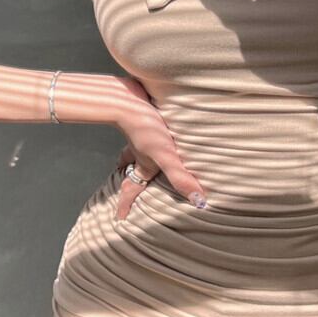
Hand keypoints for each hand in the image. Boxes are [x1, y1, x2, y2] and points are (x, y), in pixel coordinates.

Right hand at [112, 76, 207, 220]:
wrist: (128, 97)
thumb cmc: (145, 128)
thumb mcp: (165, 155)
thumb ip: (180, 177)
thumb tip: (198, 202)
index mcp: (143, 163)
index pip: (131, 188)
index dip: (125, 205)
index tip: (118, 219)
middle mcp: (139, 150)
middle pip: (129, 167)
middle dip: (127, 176)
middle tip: (123, 182)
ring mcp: (139, 134)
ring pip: (132, 148)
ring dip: (129, 154)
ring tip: (128, 157)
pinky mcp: (143, 116)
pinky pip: (141, 128)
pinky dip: (142, 130)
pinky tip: (152, 123)